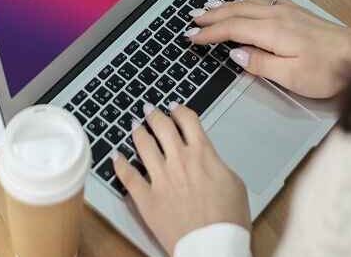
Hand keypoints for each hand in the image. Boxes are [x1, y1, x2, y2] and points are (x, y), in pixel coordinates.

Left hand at [113, 103, 249, 255]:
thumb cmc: (228, 219)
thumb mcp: (234, 182)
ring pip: (143, 145)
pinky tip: (116, 156)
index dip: (179, 110)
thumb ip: (216, 164)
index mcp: (202, 153)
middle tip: (149, 110)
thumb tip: (208, 159)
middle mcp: (179, 160)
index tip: (174, 107)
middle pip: (162, 127)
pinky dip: (120, 164)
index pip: (187, 121)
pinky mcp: (147, 198)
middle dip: (154, 115)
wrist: (213, 245)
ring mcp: (160, 178)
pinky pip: (128, 176)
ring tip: (134, 126)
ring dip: (138, 132)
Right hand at [186, 0, 350, 97]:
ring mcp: (286, 11)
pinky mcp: (296, 11)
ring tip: (208, 6)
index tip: (192, 37)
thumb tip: (235, 54)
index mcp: (271, 32)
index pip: (231, 30)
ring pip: (247, 3)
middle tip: (192, 18)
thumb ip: (260, 64)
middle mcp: (275, 16)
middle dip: (211, 16)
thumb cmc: (328, 69)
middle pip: (235, 12)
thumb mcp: (291, 75)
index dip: (209, 34)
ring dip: (225, 5)